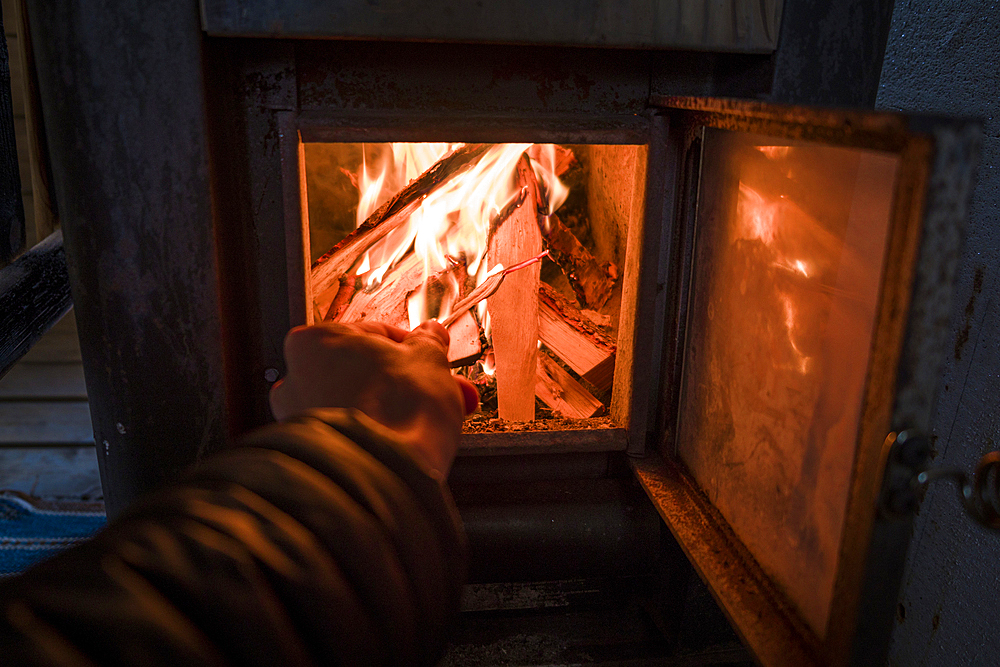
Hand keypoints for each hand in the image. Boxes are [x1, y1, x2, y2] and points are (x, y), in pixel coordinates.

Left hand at [269, 320, 478, 475]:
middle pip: (365, 372)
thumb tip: (430, 336)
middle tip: (436, 391)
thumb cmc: (397, 412)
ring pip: (358, 404)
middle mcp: (297, 379)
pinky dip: (376, 434)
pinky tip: (404, 440)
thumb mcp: (429, 359)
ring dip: (391, 409)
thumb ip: (428, 342)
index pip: (373, 334)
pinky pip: (352, 434)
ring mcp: (301, 420)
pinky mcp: (315, 453)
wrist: (386, 473)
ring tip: (426, 421)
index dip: (411, 349)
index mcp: (315, 340)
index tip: (429, 358)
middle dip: (405, 383)